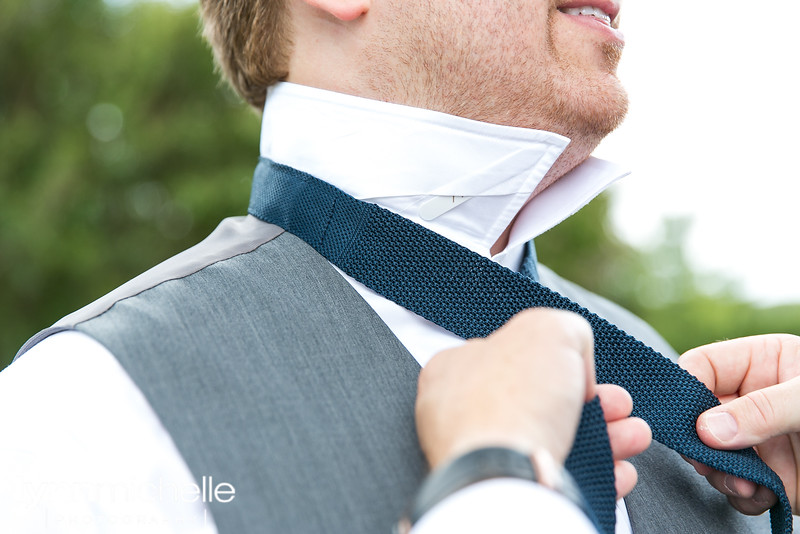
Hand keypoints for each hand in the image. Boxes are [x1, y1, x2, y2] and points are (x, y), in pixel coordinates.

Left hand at [415, 308, 650, 497]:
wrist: (505, 475)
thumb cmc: (517, 397)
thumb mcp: (549, 330)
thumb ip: (567, 331)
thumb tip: (577, 371)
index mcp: (455, 369)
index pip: (510, 356)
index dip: (558, 361)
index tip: (587, 375)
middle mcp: (462, 413)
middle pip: (543, 402)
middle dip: (596, 405)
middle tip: (622, 406)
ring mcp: (483, 456)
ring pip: (556, 442)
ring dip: (607, 439)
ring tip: (636, 437)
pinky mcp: (507, 490)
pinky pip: (557, 479)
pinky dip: (595, 474)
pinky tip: (619, 471)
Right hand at [678, 334, 799, 513]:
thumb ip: (762, 410)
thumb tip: (706, 431)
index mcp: (760, 363)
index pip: (702, 367)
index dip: (685, 390)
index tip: (686, 421)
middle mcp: (753, 400)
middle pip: (698, 415)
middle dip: (701, 443)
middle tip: (709, 462)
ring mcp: (760, 439)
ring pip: (712, 455)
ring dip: (721, 474)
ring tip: (746, 485)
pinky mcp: (773, 475)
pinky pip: (737, 485)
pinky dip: (742, 496)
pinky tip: (763, 496)